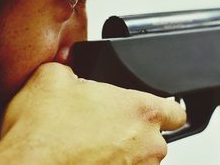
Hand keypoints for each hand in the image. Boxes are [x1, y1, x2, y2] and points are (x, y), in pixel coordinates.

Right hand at [0, 63, 185, 164]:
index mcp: (139, 111)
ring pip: (138, 160)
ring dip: (121, 152)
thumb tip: (68, 65)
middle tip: (103, 123)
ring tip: (88, 143)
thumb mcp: (51, 77)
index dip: (165, 107)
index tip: (154, 108)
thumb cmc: (42, 133)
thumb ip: (69, 65)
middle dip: (133, 130)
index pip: (177, 111)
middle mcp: (145, 146)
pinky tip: (83, 158)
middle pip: (155, 137)